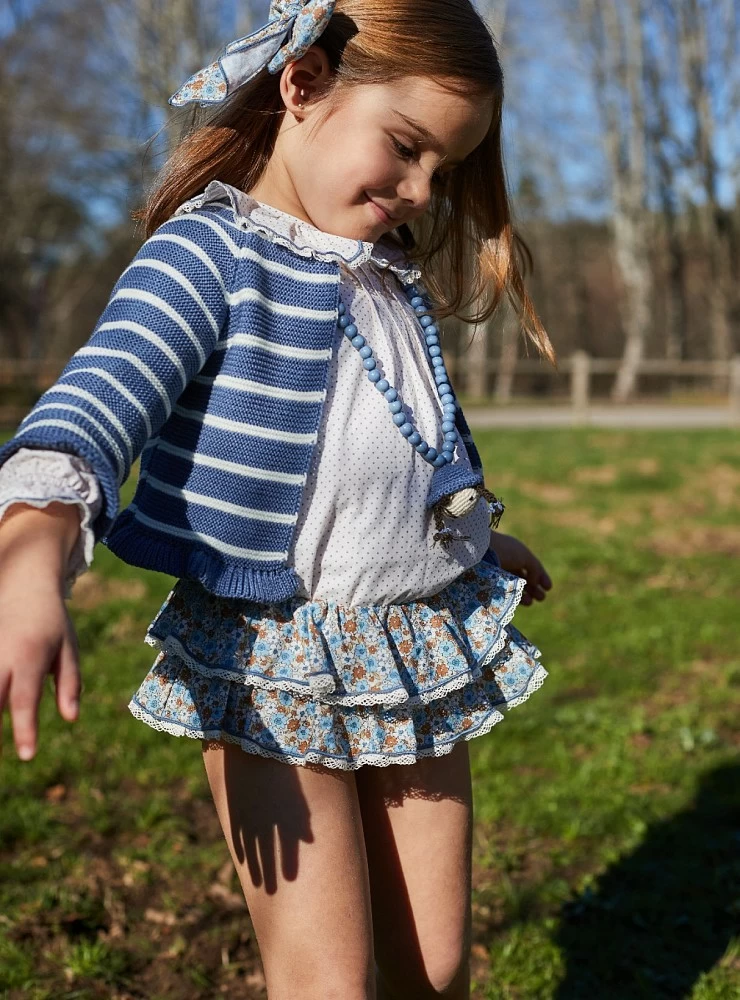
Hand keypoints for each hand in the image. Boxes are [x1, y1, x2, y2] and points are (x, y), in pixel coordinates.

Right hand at [0, 503, 81, 760]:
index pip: (26, 700)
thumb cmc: (52, 622)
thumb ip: (69, 683)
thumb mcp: (68, 648)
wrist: (24, 583)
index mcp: (30, 657)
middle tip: (0, 764)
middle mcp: (1, 657)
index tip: (27, 756)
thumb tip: (71, 718)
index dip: (25, 730)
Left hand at [488, 531, 552, 606]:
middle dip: (533, 589)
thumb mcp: (525, 556)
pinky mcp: (487, 584)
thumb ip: (535, 569)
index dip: (540, 577)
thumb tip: (536, 582)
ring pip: (512, 587)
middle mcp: (504, 563)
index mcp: (513, 554)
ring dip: (523, 596)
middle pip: (521, 578)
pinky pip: (502, 592)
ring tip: (530, 602)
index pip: (529, 567)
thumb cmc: (504, 550)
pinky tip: (519, 601)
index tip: (549, 588)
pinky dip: (512, 597)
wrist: (479, 552)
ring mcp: (495, 574)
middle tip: (541, 598)